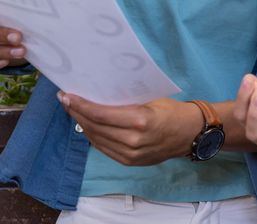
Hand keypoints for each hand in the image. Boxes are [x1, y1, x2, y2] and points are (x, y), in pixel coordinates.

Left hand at [58, 92, 203, 165]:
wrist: (191, 134)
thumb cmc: (173, 110)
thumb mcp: (151, 100)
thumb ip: (126, 102)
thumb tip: (100, 94)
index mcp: (140, 120)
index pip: (100, 114)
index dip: (81, 105)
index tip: (67, 95)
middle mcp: (133, 140)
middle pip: (95, 127)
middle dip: (77, 112)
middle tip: (64, 100)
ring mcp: (130, 154)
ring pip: (96, 139)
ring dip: (82, 124)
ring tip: (73, 111)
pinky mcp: (129, 162)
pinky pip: (104, 148)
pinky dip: (93, 136)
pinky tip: (86, 125)